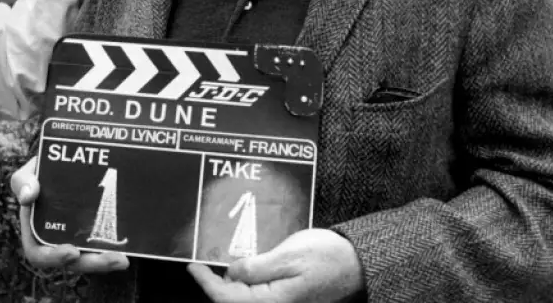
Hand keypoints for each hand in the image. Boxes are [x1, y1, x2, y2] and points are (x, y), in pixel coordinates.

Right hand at [10, 157, 129, 273]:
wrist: (67, 163)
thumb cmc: (42, 171)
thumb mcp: (29, 172)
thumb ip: (23, 181)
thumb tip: (27, 197)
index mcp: (34, 232)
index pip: (39, 254)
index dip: (54, 258)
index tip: (72, 252)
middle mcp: (56, 241)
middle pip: (72, 262)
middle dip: (92, 264)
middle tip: (114, 259)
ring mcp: (77, 238)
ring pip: (90, 258)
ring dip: (106, 261)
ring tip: (123, 259)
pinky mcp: (94, 233)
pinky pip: (103, 247)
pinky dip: (113, 249)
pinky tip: (127, 247)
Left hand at [187, 229, 363, 302]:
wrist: (360, 265)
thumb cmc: (329, 257)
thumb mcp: (288, 255)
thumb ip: (256, 267)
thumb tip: (232, 273)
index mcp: (273, 301)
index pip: (227, 298)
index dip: (207, 283)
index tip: (193, 267)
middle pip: (235, 301)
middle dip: (217, 285)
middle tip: (206, 264)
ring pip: (246, 299)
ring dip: (232, 286)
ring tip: (224, 265)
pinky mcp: (290, 300)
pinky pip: (260, 296)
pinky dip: (247, 285)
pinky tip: (245, 270)